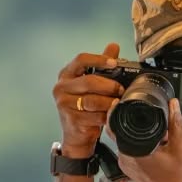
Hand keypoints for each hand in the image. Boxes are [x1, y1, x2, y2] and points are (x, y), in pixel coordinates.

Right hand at [52, 43, 124, 157]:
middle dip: (108, 85)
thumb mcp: (91, 84)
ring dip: (108, 101)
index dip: (99, 59)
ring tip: (117, 102)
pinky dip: (105, 115)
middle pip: (88, 81)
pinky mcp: (70, 119)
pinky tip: (110, 115)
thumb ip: (101, 66)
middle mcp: (61, 88)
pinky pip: (93, 115)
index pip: (81, 60)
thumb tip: (113, 46)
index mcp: (66, 75)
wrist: (76, 135)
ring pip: (92, 100)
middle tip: (121, 89)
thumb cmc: (83, 107)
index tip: (114, 63)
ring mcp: (64, 104)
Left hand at [116, 99, 181, 181]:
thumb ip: (176, 122)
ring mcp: (126, 167)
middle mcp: (125, 160)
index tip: (118, 101)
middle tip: (140, 112)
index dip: (115, 111)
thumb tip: (173, 105)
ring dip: (135, 134)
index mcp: (131, 153)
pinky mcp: (131, 171)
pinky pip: (129, 151)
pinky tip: (153, 143)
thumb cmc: (178, 179)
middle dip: (129, 121)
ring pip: (125, 142)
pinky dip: (137, 144)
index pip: (114, 127)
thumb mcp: (180, 146)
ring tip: (152, 129)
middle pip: (119, 133)